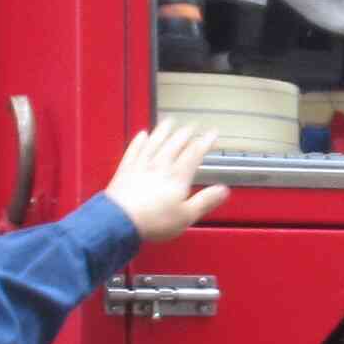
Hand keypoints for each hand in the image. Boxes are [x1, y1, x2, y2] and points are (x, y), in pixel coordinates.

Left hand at [102, 120, 232, 247]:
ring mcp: (140, 166)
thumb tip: (223, 190)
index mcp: (177, 176)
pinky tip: (141, 135)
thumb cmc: (153, 221)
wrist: (120, 222)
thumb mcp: (186, 216)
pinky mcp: (125, 171)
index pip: (194, 153)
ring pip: (154, 142)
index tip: (212, 133)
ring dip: (163, 131)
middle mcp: (160, 166)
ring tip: (169, 122)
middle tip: (192, 125)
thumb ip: (205, 200)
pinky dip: (138, 141)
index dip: (205, 141)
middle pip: (174, 144)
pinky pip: (133, 150)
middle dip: (185, 133)